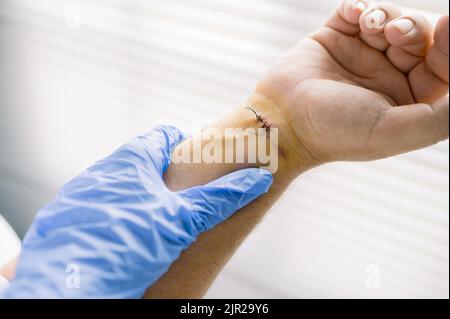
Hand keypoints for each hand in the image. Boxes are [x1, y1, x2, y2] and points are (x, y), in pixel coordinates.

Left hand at [2, 126, 272, 297]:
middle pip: (140, 161)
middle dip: (163, 174)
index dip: (185, 144)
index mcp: (129, 161)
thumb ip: (219, 199)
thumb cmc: (124, 246)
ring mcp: (78, 196)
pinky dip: (114, 214)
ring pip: (116, 184)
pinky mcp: (64, 220)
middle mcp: (100, 172)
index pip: (162, 136)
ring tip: (154, 218)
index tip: (199, 159)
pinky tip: (123, 236)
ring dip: (137, 195)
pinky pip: (96, 207)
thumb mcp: (180, 221)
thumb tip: (256, 179)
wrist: (67, 288)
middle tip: (182, 196)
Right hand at [255, 0, 448, 163]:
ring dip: (387, 15)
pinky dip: (360, 6)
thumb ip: (442, 118)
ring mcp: (360, 55)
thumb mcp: (395, 131)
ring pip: (390, 19)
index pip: (443, 66)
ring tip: (371, 26)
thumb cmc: (335, 131)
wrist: (283, 121)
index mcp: (406, 100)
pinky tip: (356, 15)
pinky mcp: (334, 37)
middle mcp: (387, 75)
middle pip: (419, 38)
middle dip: (413, 28)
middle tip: (395, 32)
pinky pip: (356, 10)